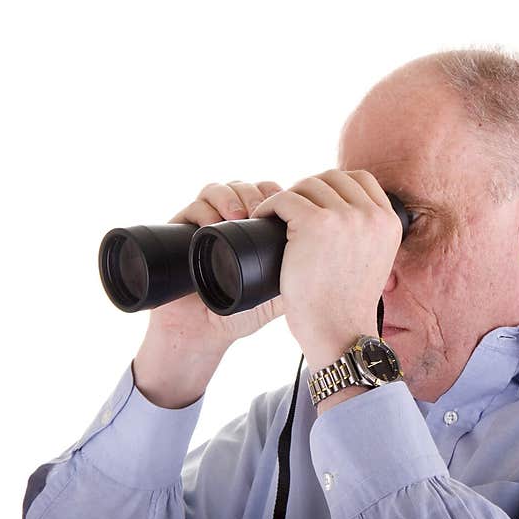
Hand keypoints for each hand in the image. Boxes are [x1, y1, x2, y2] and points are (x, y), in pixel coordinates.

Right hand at [133, 180, 284, 407]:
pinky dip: (208, 206)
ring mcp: (207, 221)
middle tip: (268, 212)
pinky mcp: (182, 227)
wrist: (202, 331)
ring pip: (224, 188)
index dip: (285, 197)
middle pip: (251, 186)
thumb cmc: (240, 312)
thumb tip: (336, 257)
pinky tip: (220, 220)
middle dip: (262, 194)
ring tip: (243, 215)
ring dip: (236, 195)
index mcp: (257, 230)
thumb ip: (304, 276)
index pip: (274, 196)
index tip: (294, 210)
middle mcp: (232, 221)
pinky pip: (195, 203)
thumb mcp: (280, 294)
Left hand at [249, 169, 401, 370]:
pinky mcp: (315, 223)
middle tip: (292, 212)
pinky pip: (285, 199)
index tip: (316, 204)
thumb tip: (339, 214)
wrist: (339, 332)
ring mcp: (345, 217)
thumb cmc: (346, 306)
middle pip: (332, 178)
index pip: (361, 180)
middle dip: (308, 190)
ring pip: (307, 186)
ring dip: (288, 198)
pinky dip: (269, 206)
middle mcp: (371, 215)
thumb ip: (365, 236)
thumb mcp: (371, 262)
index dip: (334, 187)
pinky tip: (263, 219)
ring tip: (276, 217)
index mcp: (388, 222)